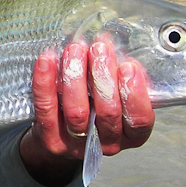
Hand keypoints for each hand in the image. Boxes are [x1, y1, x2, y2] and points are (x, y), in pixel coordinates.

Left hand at [19, 41, 153, 186]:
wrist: (61, 137)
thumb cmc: (95, 108)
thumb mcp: (116, 97)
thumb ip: (118, 78)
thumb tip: (113, 43)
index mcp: (130, 134)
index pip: (140, 120)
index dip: (136, 93)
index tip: (129, 66)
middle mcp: (107, 143)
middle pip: (108, 113)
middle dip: (103, 77)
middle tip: (99, 49)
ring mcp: (78, 144)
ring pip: (77, 112)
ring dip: (76, 76)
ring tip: (75, 50)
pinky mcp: (52, 139)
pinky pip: (47, 109)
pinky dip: (45, 82)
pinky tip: (47, 60)